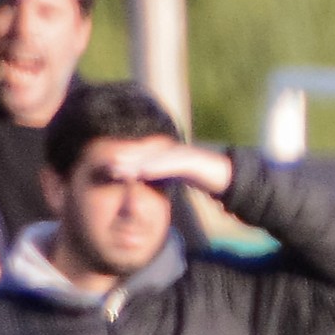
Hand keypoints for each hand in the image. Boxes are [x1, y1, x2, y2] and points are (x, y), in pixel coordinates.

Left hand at [94, 140, 232, 199]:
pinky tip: (142, 172)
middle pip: (145, 152)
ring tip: (117, 169)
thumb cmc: (201, 177)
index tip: (106, 168)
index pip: (143, 155)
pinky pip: (173, 163)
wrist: (229, 175)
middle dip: (125, 158)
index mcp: (168, 155)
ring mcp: (183, 153)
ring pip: (155, 156)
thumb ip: (160, 177)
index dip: (125, 160)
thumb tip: (142, 183)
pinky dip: (156, 166)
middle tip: (105, 166)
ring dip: (135, 162)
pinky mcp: (193, 160)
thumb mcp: (175, 179)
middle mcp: (173, 150)